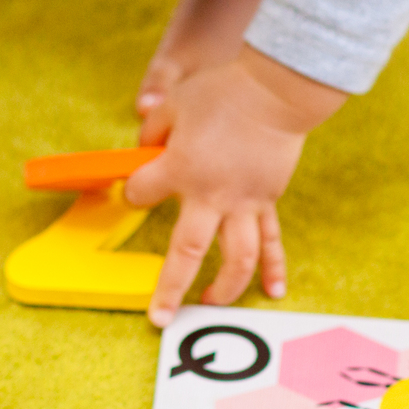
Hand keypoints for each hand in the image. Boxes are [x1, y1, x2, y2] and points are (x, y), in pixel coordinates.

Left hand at [126, 46, 345, 326]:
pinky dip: (273, 268)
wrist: (274, 91)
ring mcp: (243, 203)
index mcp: (180, 169)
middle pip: (187, 253)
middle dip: (170, 288)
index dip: (133, 192)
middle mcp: (210, 195)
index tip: (136, 188)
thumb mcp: (174, 103)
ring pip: (235, 258)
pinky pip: (271, 241)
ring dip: (224, 288)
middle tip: (159, 317)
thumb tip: (145, 148)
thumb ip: (153, 129)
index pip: (141, 193)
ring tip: (210, 304)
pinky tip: (272, 292)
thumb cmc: (222, 92)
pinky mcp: (266, 200)